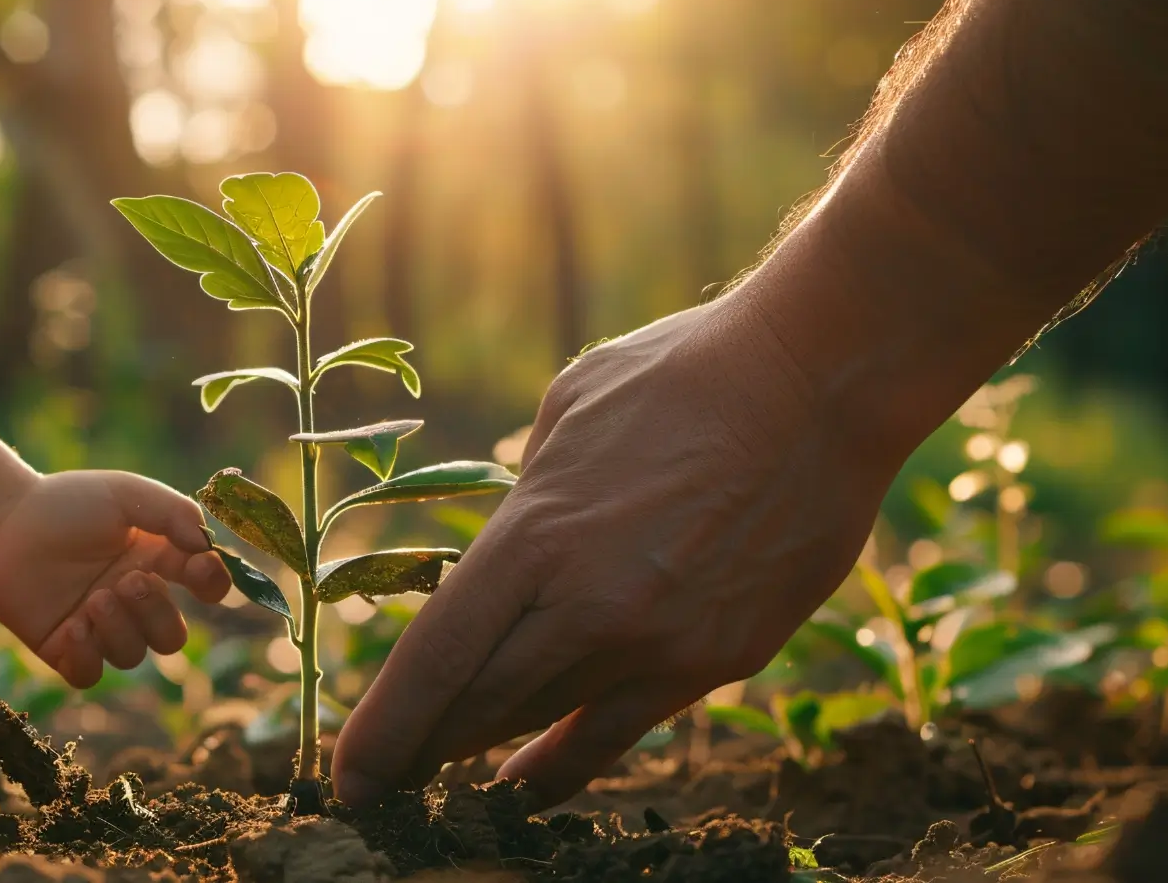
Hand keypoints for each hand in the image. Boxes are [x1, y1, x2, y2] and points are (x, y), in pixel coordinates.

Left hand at [0, 470, 230, 687]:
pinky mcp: (62, 647)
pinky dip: (87, 656)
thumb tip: (205, 546)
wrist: (0, 520)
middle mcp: (131, 599)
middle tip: (127, 582)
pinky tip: (72, 626)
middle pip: (171, 636)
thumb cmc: (64, 502)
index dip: (212, 585)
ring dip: (119, 630)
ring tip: (92, 599)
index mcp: (156, 561)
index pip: (205, 587)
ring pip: (132, 657)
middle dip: (156, 614)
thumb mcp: (124, 494)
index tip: (196, 570)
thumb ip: (172, 511)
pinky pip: (90, 674)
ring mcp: (97, 627)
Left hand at [332, 298, 904, 807]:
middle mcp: (587, 608)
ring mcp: (656, 643)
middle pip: (478, 709)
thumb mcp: (565, 417)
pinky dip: (563, 767)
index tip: (349, 777)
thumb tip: (508, 557)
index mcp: (535, 537)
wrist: (818, 383)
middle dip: (421, 752)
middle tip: (383, 782)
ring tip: (441, 781)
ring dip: (484, 757)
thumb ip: (526, 506)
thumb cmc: (679, 377)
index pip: (435, 659)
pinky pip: (617, 734)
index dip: (383, 730)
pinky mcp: (715, 660)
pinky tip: (524, 790)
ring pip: (542, 726)